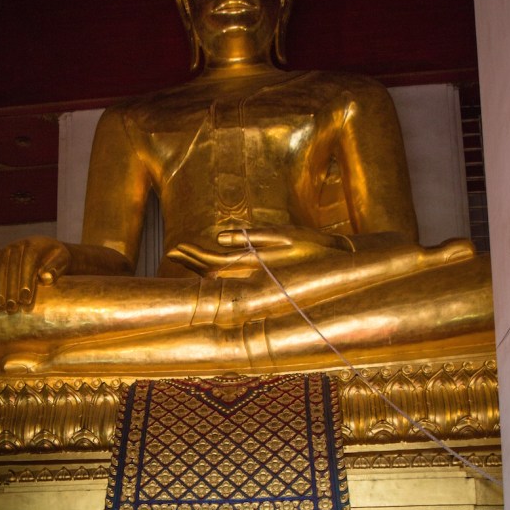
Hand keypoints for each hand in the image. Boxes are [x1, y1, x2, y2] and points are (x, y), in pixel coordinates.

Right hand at [0, 236, 70, 311]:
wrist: (46, 251)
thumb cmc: (57, 260)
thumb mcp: (63, 261)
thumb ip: (56, 268)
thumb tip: (45, 277)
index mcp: (34, 245)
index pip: (28, 261)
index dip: (25, 280)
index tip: (25, 299)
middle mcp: (17, 246)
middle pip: (11, 267)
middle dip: (11, 289)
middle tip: (12, 308)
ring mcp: (5, 250)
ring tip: (1, 307)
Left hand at [170, 226, 349, 278]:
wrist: (337, 263)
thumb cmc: (313, 247)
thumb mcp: (284, 236)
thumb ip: (251, 237)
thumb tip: (220, 235)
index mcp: (252, 263)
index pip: (212, 262)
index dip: (191, 256)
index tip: (173, 249)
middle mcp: (251, 272)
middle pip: (211, 269)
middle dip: (191, 261)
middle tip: (172, 252)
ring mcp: (257, 274)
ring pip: (221, 273)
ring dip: (202, 265)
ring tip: (185, 255)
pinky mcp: (264, 271)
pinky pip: (234, 272)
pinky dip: (218, 267)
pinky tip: (211, 262)